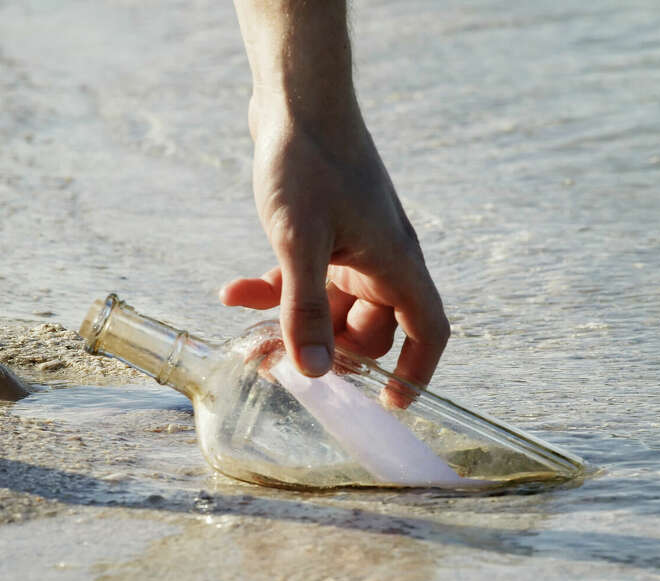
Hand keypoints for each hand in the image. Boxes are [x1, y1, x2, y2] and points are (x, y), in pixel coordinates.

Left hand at [220, 106, 449, 392]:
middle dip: (329, 352)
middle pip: (370, 332)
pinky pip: (304, 280)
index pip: (427, 331)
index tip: (390, 404)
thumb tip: (315, 373)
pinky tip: (232, 292)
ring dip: (292, 325)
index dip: (416, 372)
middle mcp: (379, 261)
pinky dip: (273, 290)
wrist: (294, 97)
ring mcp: (351, 248)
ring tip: (248, 344)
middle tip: (282, 364)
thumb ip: (306, 311)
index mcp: (394, 264)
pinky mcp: (323, 234)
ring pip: (329, 310)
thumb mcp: (300, 244)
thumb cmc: (308, 162)